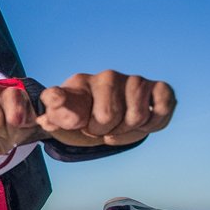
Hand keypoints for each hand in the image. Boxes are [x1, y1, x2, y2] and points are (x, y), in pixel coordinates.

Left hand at [38, 70, 173, 146]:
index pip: (67, 96)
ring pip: (136, 117)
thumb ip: (53, 117)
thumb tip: (48, 113)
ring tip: (118, 126)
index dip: (68, 115)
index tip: (69, 121)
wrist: (107, 120)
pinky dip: (153, 124)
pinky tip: (141, 123)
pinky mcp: (158, 88)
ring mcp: (134, 80)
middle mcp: (106, 76)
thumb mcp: (61, 122)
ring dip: (127, 131)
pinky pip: (162, 109)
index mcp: (77, 84)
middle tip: (100, 129)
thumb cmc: (82, 120)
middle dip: (103, 132)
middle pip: (107, 117)